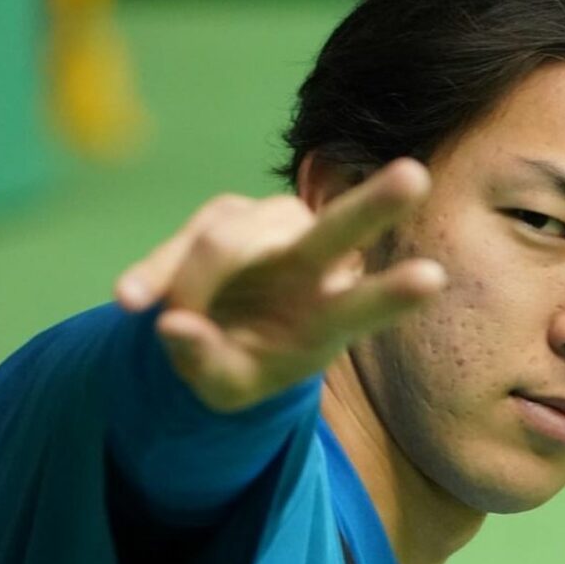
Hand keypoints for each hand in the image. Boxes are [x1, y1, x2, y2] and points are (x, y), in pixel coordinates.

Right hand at [114, 159, 445, 411]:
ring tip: (171, 325)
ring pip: (230, 239)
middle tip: (416, 176)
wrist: (212, 338)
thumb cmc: (238, 368)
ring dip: (194, 283)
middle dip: (372, 207)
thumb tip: (173, 328)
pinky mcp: (225, 216)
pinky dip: (157, 272)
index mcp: (325, 318)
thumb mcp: (224, 387)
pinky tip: (131, 300)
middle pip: (336, 232)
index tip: (433, 278)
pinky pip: (185, 240)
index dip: (392, 293)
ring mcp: (267, 232)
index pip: (362, 304)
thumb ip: (206, 364)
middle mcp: (308, 264)